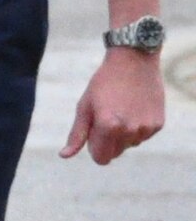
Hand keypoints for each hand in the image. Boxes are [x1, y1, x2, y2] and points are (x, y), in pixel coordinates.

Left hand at [61, 48, 164, 164]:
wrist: (134, 62)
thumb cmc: (103, 84)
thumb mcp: (85, 107)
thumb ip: (77, 134)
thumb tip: (64, 156)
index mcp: (109, 127)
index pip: (101, 158)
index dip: (94, 148)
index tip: (94, 132)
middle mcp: (130, 131)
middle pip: (115, 153)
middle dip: (108, 141)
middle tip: (107, 117)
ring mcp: (146, 128)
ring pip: (130, 145)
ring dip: (124, 134)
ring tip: (122, 110)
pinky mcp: (158, 124)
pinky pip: (143, 136)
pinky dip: (137, 128)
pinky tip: (135, 109)